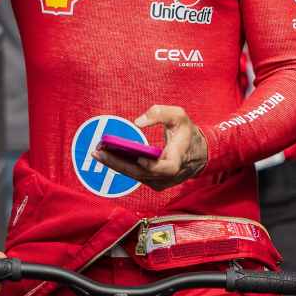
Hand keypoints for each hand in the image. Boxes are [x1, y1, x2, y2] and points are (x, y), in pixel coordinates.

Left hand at [91, 104, 208, 190]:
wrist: (198, 153)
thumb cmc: (186, 133)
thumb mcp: (179, 115)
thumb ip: (160, 113)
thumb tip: (137, 122)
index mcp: (178, 160)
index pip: (166, 168)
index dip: (153, 166)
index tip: (139, 157)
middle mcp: (168, 176)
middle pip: (140, 173)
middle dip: (118, 163)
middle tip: (98, 152)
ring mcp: (160, 182)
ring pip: (134, 175)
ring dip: (115, 164)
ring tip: (97, 152)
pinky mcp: (153, 183)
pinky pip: (134, 175)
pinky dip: (121, 166)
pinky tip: (106, 156)